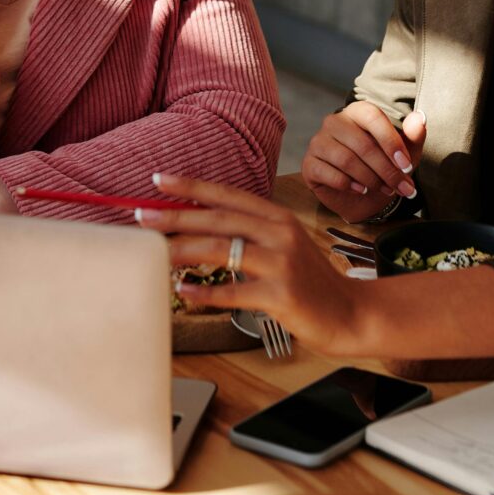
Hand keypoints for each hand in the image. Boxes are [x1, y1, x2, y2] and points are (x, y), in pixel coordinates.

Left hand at [140, 174, 366, 360]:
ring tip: (155, 253)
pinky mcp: (282, 296)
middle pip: (219, 219)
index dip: (191, 186)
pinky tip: (184, 292)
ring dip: (184, 251)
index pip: (227, 194)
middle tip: (143, 216)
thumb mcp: (284, 245)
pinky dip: (206, 292)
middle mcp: (280, 233)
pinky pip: (235, 292)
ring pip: (223, 250)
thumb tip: (198, 228)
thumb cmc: (310, 281)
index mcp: (277, 217)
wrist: (351, 314)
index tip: (158, 180)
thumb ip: (250, 233)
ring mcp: (282, 264)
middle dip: (176, 216)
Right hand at [301, 104, 426, 222]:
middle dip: (386, 170)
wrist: (364, 196)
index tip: (407, 166)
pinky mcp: (309, 164)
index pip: (372, 117)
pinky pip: (327, 172)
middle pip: (361, 144)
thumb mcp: (404, 155)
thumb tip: (420, 118)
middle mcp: (334, 122)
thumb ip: (412, 136)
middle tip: (402, 187)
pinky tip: (361, 190)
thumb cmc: (383, 168)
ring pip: (346, 159)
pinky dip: (348, 184)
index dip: (391, 142)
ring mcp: (318, 142)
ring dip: (370, 179)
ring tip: (384, 189)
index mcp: (357, 112)